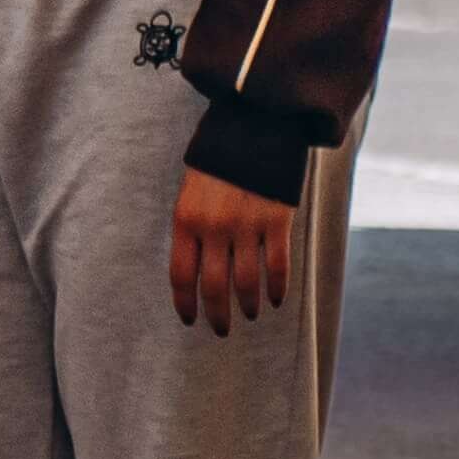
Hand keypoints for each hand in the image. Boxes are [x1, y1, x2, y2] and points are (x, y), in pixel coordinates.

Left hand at [171, 167, 295, 334]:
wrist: (251, 128)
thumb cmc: (217, 163)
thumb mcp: (191, 193)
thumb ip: (192, 230)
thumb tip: (194, 272)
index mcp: (185, 220)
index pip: (181, 274)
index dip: (185, 303)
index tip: (189, 321)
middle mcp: (214, 227)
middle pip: (214, 287)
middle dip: (217, 315)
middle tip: (221, 331)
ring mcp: (246, 225)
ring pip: (247, 283)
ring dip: (248, 305)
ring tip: (250, 314)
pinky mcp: (276, 221)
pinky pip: (277, 266)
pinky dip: (277, 288)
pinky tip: (276, 300)